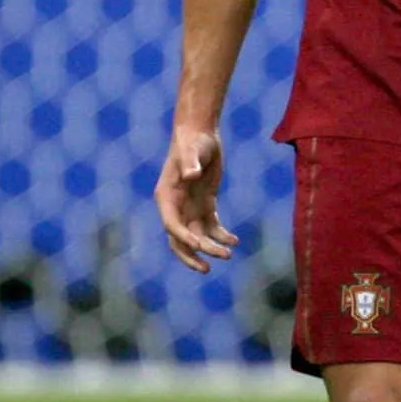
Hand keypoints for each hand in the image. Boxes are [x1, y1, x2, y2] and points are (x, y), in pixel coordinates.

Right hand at [153, 127, 238, 273]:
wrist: (201, 134)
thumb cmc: (193, 142)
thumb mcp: (191, 151)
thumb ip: (190, 163)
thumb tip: (190, 175)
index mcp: (166, 197)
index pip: (171, 224)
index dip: (183, 237)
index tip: (199, 245)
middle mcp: (175, 206)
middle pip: (180, 239)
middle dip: (193, 254)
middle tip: (208, 267)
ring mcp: (190, 207)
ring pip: (197, 236)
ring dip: (210, 247)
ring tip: (228, 254)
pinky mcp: (205, 204)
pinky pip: (211, 226)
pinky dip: (221, 235)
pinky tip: (234, 240)